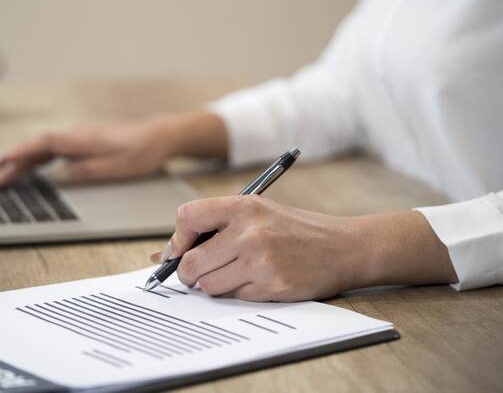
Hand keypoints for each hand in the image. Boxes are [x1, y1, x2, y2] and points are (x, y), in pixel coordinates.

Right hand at [0, 111, 227, 187]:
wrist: (158, 136)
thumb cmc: (140, 151)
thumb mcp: (115, 167)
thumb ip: (84, 171)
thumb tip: (56, 176)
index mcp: (79, 139)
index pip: (39, 145)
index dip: (15, 156)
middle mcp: (74, 135)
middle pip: (33, 146)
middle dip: (7, 161)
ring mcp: (76, 138)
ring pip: (39, 149)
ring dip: (17, 161)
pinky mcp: (81, 143)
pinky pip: (50, 150)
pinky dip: (34, 160)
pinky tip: (26, 169)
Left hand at [150, 196, 457, 301]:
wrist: (342, 247)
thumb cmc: (294, 229)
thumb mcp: (256, 213)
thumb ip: (212, 227)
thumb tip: (160, 255)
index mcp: (243, 205)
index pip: (187, 217)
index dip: (177, 239)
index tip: (179, 250)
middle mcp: (249, 231)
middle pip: (191, 262)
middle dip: (188, 273)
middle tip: (197, 273)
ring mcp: (260, 260)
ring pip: (208, 285)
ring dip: (213, 285)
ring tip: (233, 273)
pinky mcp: (271, 285)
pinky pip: (233, 297)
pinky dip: (237, 293)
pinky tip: (256, 280)